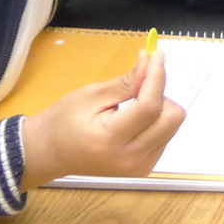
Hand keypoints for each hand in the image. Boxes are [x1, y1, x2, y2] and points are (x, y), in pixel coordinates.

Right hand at [18, 48, 186, 190]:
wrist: (51, 154)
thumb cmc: (64, 121)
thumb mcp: (91, 95)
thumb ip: (126, 82)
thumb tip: (150, 60)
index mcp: (111, 140)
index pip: (149, 107)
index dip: (157, 77)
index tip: (157, 55)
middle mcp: (130, 158)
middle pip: (171, 118)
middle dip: (159, 95)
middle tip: (139, 87)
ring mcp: (139, 167)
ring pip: (172, 126)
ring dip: (159, 109)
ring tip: (131, 107)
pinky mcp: (145, 169)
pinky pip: (166, 136)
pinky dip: (156, 123)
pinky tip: (134, 122)